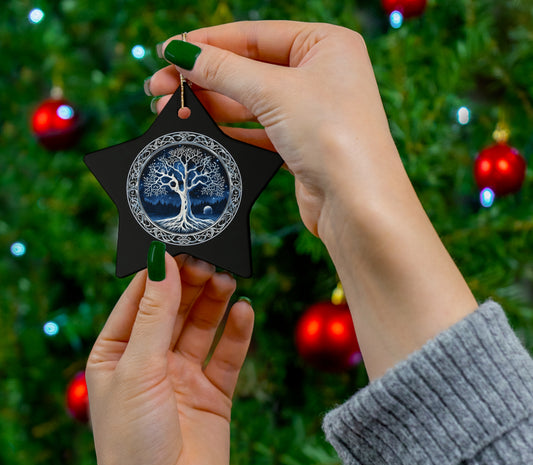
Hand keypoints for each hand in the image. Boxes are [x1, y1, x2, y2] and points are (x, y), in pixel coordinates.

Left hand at [86, 254, 253, 464]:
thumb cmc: (133, 443)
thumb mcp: (137, 369)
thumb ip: (153, 314)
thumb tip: (161, 262)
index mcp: (116, 353)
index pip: (139, 299)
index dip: (159, 272)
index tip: (180, 244)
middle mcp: (150, 361)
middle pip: (174, 309)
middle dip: (191, 284)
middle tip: (211, 260)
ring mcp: (183, 377)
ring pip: (202, 327)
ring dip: (215, 302)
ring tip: (229, 279)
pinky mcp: (213, 393)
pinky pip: (227, 355)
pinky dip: (237, 333)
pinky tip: (245, 312)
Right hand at [148, 21, 396, 236]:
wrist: (358, 205)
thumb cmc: (332, 136)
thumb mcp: (274, 92)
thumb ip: (224, 70)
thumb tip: (180, 52)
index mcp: (325, 44)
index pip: (253, 35)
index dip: (207, 43)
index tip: (167, 52)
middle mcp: (321, 74)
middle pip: (248, 68)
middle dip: (203, 78)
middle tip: (158, 87)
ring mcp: (311, 111)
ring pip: (250, 101)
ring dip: (211, 105)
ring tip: (171, 110)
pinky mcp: (302, 145)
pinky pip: (258, 130)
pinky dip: (229, 130)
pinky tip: (201, 130)